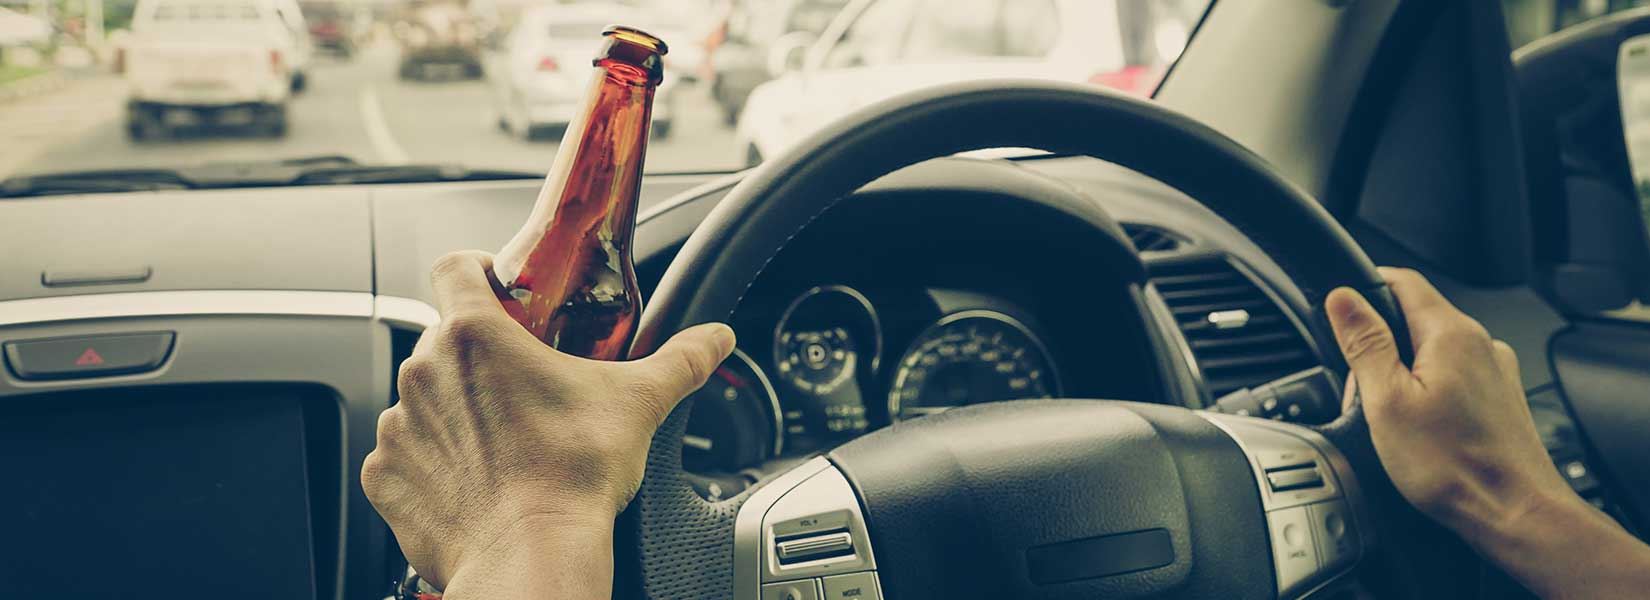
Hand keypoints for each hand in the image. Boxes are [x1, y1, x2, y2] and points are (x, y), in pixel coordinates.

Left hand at [361, 251, 734, 594]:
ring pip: (426, 398)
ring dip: (458, 411)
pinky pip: (405, 455)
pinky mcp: (386, 476)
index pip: (454, 266)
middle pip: (446, 339)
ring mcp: (400, 426)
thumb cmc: (572, 477)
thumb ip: (680, 360)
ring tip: (505, 441)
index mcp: (475, 335)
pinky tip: (477, 480)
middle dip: (481, 357)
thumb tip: (714, 340)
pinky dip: (435, 464)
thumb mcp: (638, 403)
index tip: (503, 293)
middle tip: (525, 386)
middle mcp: (425, 372)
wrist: (530, 556)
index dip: (479, 272)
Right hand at [1324, 267, 1570, 534]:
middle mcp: (1480, 343)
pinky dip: (1428, 392)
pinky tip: (1422, 430)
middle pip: (1414, 319)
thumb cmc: (1454, 466)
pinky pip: (1453, 377)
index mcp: (1450, 334)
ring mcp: (1494, 370)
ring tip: (1393, 421)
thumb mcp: (1387, 401)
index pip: (1402, 280)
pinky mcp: (1499, 397)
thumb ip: (1364, 343)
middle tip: (1362, 391)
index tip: (1341, 309)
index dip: (1365, 287)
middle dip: (1379, 346)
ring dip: (1402, 373)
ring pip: (1433, 351)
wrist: (1514, 512)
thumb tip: (1343, 298)